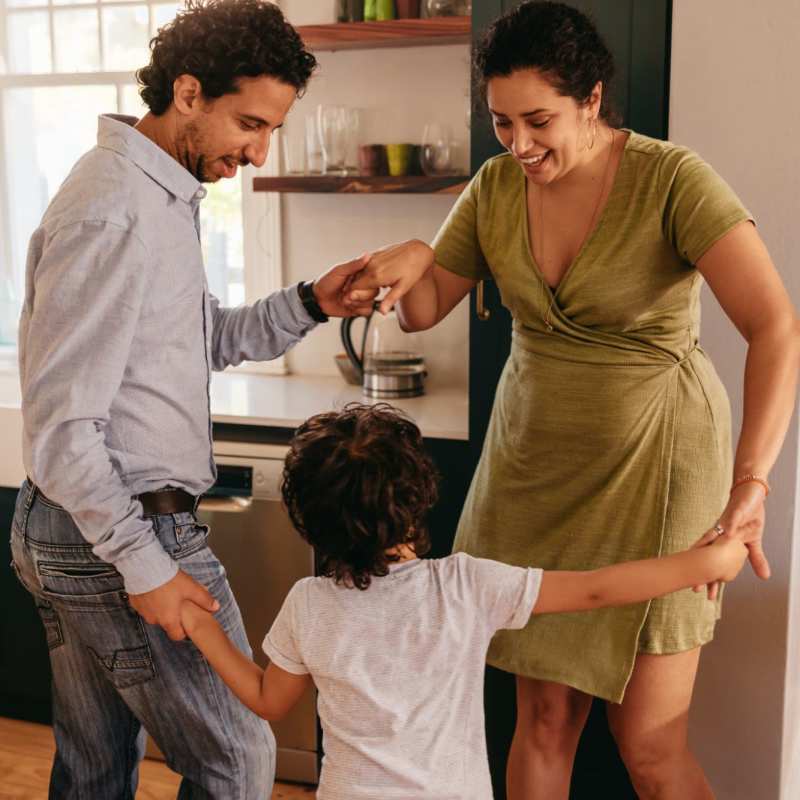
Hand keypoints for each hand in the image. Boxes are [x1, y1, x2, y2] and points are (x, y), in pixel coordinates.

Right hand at [128, 570, 219, 640]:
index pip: (176, 636)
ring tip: (167, 594)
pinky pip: (144, 606)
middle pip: (166, 624)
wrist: (146, 568)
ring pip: (154, 615)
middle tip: (178, 603)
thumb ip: (204, 600)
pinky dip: (150, 601)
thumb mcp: (192, 589)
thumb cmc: (169, 580)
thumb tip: (216, 607)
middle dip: (172, 616)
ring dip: (160, 608)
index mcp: (169, 620)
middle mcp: (154, 619)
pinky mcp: (135, 603)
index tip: (187, 624)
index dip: (183, 632)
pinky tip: (155, 590)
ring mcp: (142, 612)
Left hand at [312, 253, 377, 317]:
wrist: (318, 300)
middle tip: (347, 293)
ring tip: (345, 299)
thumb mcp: (339, 271)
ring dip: (356, 302)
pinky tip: (349, 306)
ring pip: (371, 301)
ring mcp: (363, 297)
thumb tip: (367, 256)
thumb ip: (354, 265)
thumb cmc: (326, 283)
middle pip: (374, 290)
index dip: (366, 281)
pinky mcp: (361, 308)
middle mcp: (364, 285)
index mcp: (361, 274)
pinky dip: (358, 309)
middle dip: (359, 294)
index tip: (354, 282)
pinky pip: (368, 311)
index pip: (374, 276)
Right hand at [346, 239, 434, 314]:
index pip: (354, 288)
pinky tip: (374, 278)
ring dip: (359, 281)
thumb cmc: (413, 270)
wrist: (418, 252)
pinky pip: (364, 266)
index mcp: (376, 276)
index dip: (353, 297)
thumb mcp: (403, 288)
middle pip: (354, 281)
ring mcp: (373, 258)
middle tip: (362, 298)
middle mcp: (372, 265)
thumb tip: (381, 312)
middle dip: (355, 290)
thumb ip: (389, 299)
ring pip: (358, 273)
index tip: (355, 302)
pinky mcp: (375, 254)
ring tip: (371, 288)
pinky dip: (364, 273)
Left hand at [691, 481, 768, 598]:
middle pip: (708, 552)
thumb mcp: (753, 541)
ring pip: (715, 537)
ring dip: (709, 547)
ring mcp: (726, 522)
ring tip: (703, 560)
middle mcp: (721, 533)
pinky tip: (728, 533)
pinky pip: (732, 519)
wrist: (749, 494)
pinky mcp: (735, 511)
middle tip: (695, 587)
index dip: (708, 577)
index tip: (700, 592)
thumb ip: (755, 558)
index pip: (715, 562)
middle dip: (702, 569)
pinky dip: (730, 526)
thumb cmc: (748, 517)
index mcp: (724, 542)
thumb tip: (764, 577)